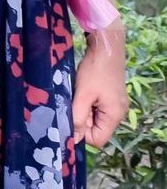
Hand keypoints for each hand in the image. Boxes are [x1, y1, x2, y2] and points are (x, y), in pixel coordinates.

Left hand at [71, 29, 127, 147]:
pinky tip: (80, 93)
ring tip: (76, 97)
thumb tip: (74, 139)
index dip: (81, 135)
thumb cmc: (94, 71)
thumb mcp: (83, 95)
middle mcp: (118, 113)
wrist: (105, 49)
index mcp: (114, 116)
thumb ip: (78, 118)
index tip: (70, 120)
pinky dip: (85, 104)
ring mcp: (115, 105)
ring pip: (93, 118)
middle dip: (81, 121)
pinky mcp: (110, 97)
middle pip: (95, 129)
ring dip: (82, 111)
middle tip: (72, 104)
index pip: (97, 140)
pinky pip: (95, 109)